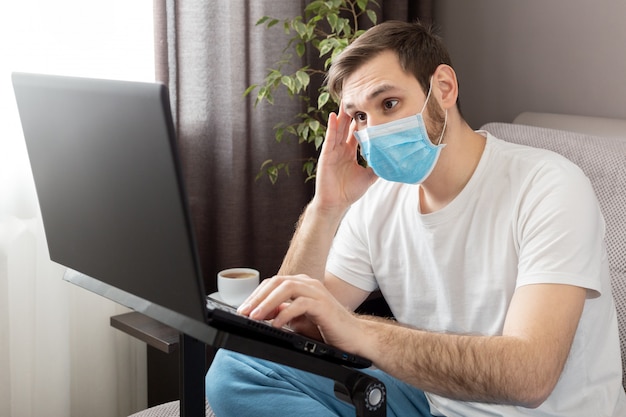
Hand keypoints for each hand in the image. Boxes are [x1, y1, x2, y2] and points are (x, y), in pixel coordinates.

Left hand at [238, 274, 362, 351]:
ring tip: (255, 316)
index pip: (273, 283)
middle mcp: (309, 284)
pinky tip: (276, 324)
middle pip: (277, 282)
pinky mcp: (323, 305)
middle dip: (257, 297)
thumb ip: (281, 313)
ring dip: (267, 303)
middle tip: (244, 312)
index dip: (256, 294)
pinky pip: (299, 304)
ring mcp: (317, 292)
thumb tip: (260, 314)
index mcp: (302, 285)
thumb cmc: (327, 328)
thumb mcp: (298, 320)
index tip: (243, 308)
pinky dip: (285, 314)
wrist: (353, 337)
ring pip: (286, 288)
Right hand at [314, 103, 376, 212]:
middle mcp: (341, 149)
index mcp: (350, 153)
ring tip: (345, 101)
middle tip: (357, 97)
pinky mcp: (326, 155)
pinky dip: (332, 127)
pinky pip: (330, 138)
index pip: (356, 133)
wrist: (336, 203)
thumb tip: (393, 160)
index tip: (369, 109)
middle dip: (351, 113)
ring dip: (342, 115)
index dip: (362, 122)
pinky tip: (334, 116)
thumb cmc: (349, 191)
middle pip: (346, 127)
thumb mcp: (368, 177)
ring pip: (338, 129)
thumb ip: (377, 166)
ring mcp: (333, 151)